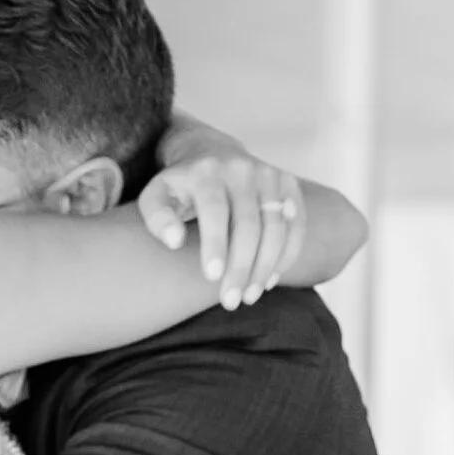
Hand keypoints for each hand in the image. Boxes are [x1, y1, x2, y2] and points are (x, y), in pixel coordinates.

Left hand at [137, 140, 305, 307]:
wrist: (212, 152)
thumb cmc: (181, 187)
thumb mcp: (158, 195)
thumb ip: (157, 216)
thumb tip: (174, 241)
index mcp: (207, 172)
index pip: (215, 209)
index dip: (215, 244)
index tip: (212, 277)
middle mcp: (242, 169)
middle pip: (248, 224)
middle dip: (241, 267)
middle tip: (230, 301)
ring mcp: (270, 175)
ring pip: (276, 227)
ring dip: (265, 267)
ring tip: (249, 296)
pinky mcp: (289, 184)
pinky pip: (296, 225)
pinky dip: (287, 255)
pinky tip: (270, 280)